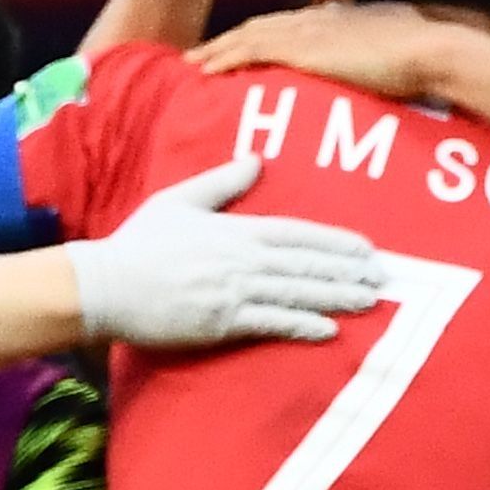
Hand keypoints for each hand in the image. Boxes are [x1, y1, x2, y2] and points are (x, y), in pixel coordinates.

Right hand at [63, 156, 392, 347]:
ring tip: (369, 301)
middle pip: (305, 263)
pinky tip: (328, 329)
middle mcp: (241, 259)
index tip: (366, 249)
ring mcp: (232, 292)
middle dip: (347, 271)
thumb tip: (256, 159)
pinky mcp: (220, 322)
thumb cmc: (137, 243)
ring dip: (336, 296)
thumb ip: (221, 182)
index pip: (297, 233)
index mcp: (234, 230)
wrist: (105, 285)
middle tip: (384, 278)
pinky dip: (301, 325)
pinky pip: (270, 323)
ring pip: (296, 292)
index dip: (334, 241)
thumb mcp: (179, 201)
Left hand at [189, 0, 462, 99]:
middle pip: (259, 26)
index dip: (257, 36)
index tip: (237, 47)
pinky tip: (205, 70)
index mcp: (335, 19)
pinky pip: (252, 49)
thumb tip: (363, 63)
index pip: (286, 25)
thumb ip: (368, 52)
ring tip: (191, 64)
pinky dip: (225, 57)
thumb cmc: (420, 55)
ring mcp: (308, 30)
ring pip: (248, 35)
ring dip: (217, 49)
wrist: (429, 51)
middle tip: (198, 56)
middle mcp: (316, 19)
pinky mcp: (303, 47)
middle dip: (226, 40)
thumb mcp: (388, 47)